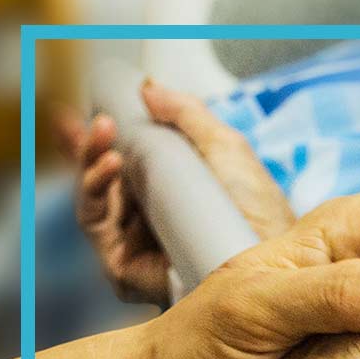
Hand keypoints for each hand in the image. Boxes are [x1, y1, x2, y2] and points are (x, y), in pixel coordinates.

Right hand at [53, 83, 295, 306]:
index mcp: (167, 196)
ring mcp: (134, 247)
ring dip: (90, 162)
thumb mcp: (223, 147)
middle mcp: (148, 223)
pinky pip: (95, 227)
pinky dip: (94, 192)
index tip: (101, 115)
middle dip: (88, 148)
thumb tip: (148, 89)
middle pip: (102, 183)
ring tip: (102, 136)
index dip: (103, 141)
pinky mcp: (126, 269)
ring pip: (93, 201)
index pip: (123, 166)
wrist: (271, 254)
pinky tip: (112, 166)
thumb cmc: (258, 209)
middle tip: (99, 121)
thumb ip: (187, 115)